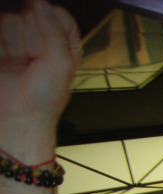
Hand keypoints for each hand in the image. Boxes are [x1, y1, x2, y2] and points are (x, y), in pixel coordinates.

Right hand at [0, 0, 81, 156]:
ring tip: (18, 66)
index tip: (47, 43)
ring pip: (9, 21)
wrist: (17, 118)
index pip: (57, 13)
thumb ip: (55, 32)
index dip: (49, 23)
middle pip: (30, 14)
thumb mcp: (61, 65)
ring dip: (12, 46)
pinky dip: (1, 50)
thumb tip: (42, 4)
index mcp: (63, 43)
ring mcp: (16, 41)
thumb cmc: (44, 100)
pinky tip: (6, 64)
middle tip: (32, 63)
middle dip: (30, 40)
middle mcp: (40, 39)